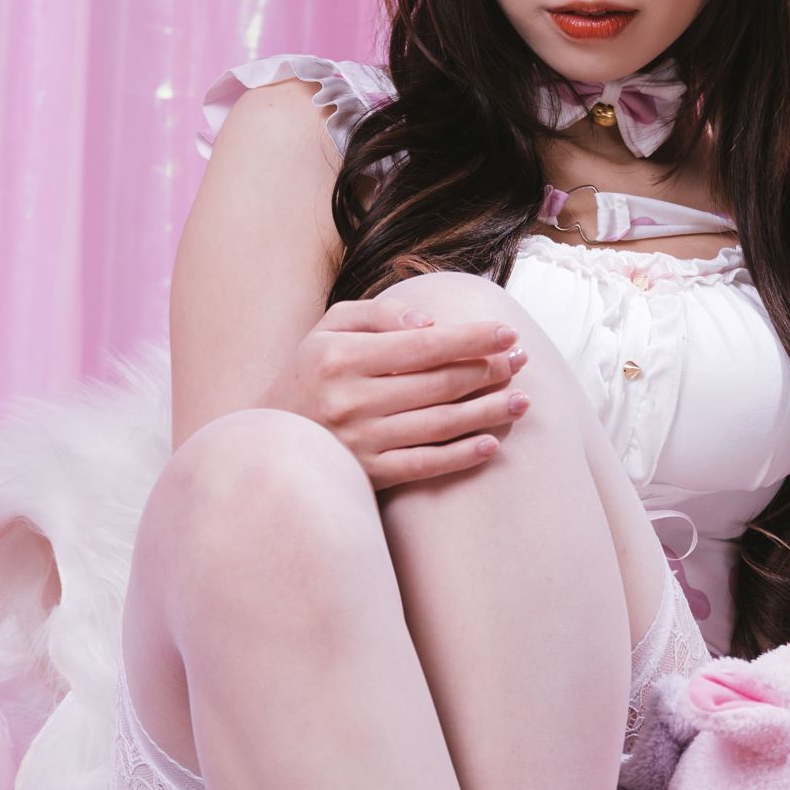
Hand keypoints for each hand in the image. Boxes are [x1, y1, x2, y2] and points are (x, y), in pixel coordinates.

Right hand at [265, 301, 530, 489]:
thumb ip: (379, 316)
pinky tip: (492, 443)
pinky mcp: (368, 474)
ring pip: (440, 425)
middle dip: (489, 370)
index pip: (423, 345)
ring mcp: (361, 441)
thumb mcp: (330, 328)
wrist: (268, 437)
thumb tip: (431, 323)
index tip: (507, 333)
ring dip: (488, 412)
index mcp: (342, 357)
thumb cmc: (310, 372)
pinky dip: (462, 456)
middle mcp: (352, 400)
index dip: (471, 339)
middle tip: (520, 361)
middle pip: (439, 384)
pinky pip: (425, 465)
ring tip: (522, 400)